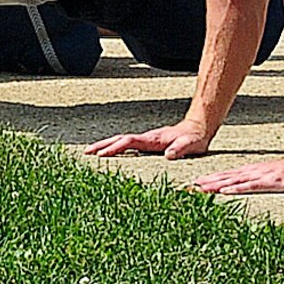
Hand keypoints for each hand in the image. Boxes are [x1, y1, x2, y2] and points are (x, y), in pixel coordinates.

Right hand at [84, 120, 211, 158]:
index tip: (102, 155)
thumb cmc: (194, 139)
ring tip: (90, 153)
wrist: (197, 128)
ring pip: (120, 140)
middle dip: (102, 145)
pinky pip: (125, 144)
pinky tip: (108, 153)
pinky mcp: (146, 143)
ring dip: (104, 145)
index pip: (129, 142)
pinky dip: (113, 147)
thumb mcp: (191, 145)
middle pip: (118, 139)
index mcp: (152, 139)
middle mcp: (145, 138)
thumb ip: (180, 148)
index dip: (115, 148)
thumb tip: (168, 154)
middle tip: (86, 153)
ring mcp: (145, 139)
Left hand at [192, 155, 283, 194]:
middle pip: (225, 177)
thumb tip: (246, 190)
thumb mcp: (270, 178)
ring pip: (233, 181)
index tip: (195, 184)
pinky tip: (224, 192)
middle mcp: (251, 172)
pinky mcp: (269, 182)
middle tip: (190, 187)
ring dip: (216, 185)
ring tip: (200, 189)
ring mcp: (259, 176)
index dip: (210, 179)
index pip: (226, 176)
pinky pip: (250, 186)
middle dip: (207, 182)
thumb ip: (258, 183)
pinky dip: (236, 189)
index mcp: (250, 172)